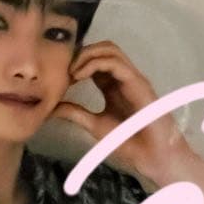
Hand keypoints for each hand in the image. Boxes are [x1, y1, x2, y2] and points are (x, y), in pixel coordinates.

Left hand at [51, 40, 188, 183]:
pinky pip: (115, 62)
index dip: (76, 62)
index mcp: (114, 85)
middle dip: (81, 53)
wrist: (152, 156)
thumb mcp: (94, 124)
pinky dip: (94, 63)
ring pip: (110, 49)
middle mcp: (123, 77)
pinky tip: (79, 76)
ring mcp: (132, 78)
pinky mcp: (137, 82)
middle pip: (103, 48)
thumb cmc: (130, 142)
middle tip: (64, 69)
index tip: (60, 77)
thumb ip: (75, 113)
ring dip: (86, 54)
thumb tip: (52, 107)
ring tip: (71, 71)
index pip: (95, 60)